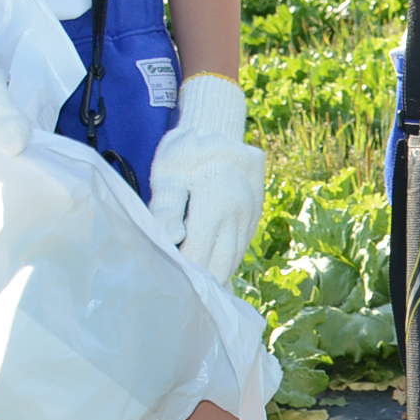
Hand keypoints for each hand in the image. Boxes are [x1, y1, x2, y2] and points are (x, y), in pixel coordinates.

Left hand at [149, 75, 267, 281]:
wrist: (219, 127)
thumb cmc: (187, 150)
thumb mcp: (169, 173)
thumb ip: (167, 208)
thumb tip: (168, 240)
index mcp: (216, 208)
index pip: (198, 257)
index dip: (182, 274)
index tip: (165, 284)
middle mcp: (238, 216)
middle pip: (218, 264)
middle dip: (199, 281)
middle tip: (177, 292)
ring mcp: (250, 217)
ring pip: (232, 258)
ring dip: (214, 274)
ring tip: (193, 286)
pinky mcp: (254, 216)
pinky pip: (240, 247)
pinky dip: (225, 260)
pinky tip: (210, 267)